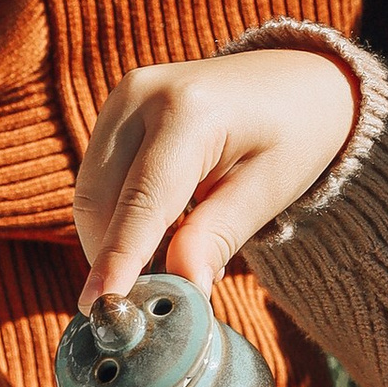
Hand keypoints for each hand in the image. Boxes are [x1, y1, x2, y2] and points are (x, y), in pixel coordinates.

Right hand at [75, 48, 358, 302]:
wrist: (297, 79)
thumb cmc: (293, 134)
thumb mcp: (268, 190)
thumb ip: (219, 237)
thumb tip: (181, 288)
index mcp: (190, 112)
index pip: (141, 201)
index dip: (117, 259)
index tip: (99, 307)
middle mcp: (142, 95)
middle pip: (100, 201)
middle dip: (115, 258)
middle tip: (159, 299)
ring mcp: (123, 97)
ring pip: (90, 194)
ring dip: (116, 240)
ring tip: (176, 257)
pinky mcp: (116, 109)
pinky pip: (100, 179)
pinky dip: (120, 217)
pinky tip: (168, 230)